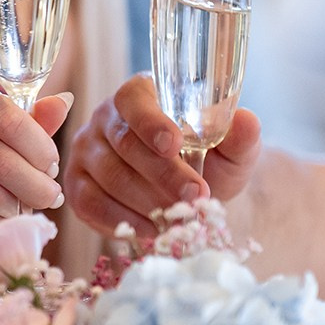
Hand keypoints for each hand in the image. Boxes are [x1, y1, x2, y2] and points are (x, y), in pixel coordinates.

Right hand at [0, 87, 71, 218]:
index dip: (40, 150)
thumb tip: (64, 102)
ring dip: (17, 206)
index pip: (11, 122)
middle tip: (52, 198)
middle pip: (1, 161)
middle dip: (36, 186)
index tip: (53, 167)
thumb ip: (37, 119)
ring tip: (30, 207)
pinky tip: (7, 215)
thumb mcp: (8, 124)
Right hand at [68, 73, 261, 237]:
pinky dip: (122, 220)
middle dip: (162, 174)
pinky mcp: (76, 185)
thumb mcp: (229, 150)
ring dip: (146, 200)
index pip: (134, 101)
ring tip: (178, 217)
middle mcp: (104, 118)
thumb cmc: (207, 161)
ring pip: (109, 176)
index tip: (174, 145)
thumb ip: (239, 137)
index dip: (151, 123)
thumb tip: (247, 121)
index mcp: (138, 94)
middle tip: (195, 196)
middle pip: (124, 143)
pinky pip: (90, 203)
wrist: (187, 191)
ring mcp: (85, 151)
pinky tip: (151, 230)